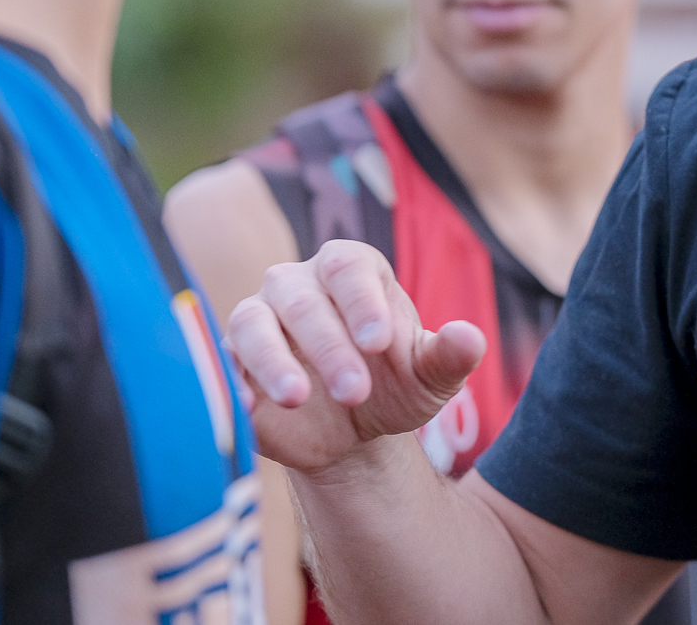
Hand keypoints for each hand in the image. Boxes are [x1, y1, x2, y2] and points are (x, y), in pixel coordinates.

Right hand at [225, 239, 486, 473]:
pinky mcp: (233, 362)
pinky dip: (234, 383)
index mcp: (350, 270)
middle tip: (355, 392)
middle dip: (328, 346)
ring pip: (252, 323)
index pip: (347, 268)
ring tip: (297, 398)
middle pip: (302, 301)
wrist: (354, 428)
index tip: (381, 342)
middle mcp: (298, 285)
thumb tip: (471, 338)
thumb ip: (449, 356)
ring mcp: (259, 320)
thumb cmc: (395, 385)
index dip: (362, 301)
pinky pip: (224, 364)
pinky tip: (252, 409)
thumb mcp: (429, 377)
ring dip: (273, 360)